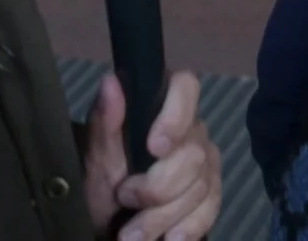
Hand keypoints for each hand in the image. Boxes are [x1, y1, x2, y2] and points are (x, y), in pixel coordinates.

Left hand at [82, 71, 220, 240]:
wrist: (110, 221)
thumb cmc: (100, 182)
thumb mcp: (95, 158)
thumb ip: (105, 123)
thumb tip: (111, 82)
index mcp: (160, 106)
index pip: (185, 86)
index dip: (177, 115)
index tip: (154, 148)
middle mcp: (190, 128)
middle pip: (193, 153)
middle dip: (158, 187)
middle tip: (125, 200)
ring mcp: (205, 160)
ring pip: (201, 186)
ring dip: (163, 217)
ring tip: (132, 235)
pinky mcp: (211, 191)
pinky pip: (212, 208)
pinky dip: (188, 228)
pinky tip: (168, 239)